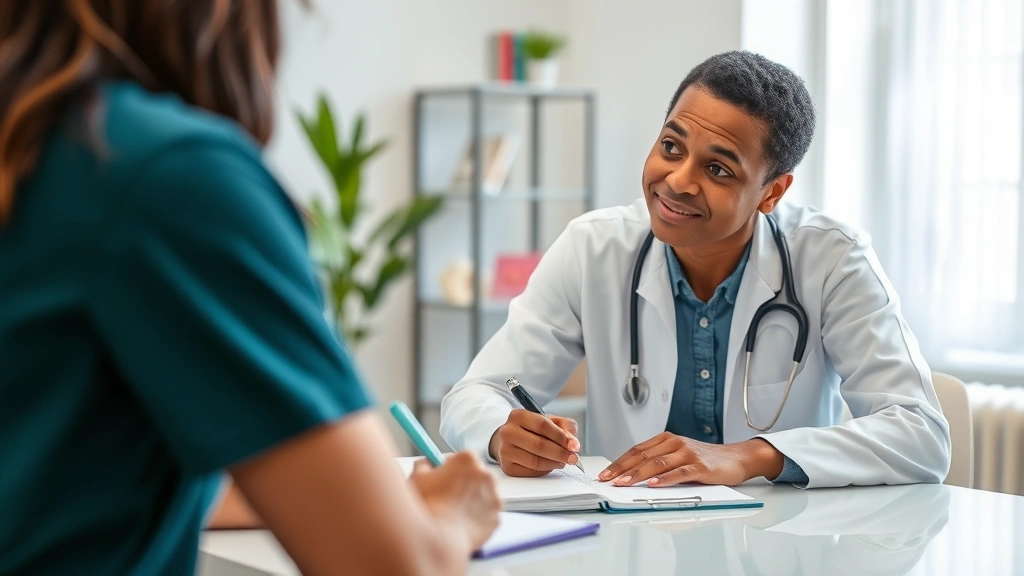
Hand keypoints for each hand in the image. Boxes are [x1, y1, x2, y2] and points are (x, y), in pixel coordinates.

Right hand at [408, 451, 500, 550]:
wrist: (438, 539)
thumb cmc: (426, 506)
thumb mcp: (416, 478)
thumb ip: (423, 465)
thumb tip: (426, 464)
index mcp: (468, 460)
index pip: (460, 458)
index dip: (448, 468)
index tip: (442, 476)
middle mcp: (486, 476)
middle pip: (475, 475)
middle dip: (462, 483)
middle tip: (446, 496)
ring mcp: (494, 498)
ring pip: (482, 496)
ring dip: (471, 500)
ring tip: (452, 512)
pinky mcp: (496, 518)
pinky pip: (486, 515)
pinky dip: (476, 518)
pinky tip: (460, 523)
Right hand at [488, 409, 580, 476]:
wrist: (509, 440)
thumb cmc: (531, 430)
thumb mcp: (548, 421)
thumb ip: (564, 426)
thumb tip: (572, 442)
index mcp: (518, 416)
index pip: (542, 425)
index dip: (561, 436)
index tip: (574, 445)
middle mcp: (507, 432)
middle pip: (539, 445)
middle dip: (560, 453)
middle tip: (573, 458)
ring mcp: (505, 451)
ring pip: (535, 461)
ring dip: (554, 463)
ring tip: (563, 461)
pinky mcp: (507, 467)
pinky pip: (531, 472)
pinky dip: (545, 470)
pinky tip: (550, 465)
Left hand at [598, 434, 783, 486]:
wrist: (736, 458)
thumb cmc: (704, 460)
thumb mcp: (678, 456)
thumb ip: (658, 461)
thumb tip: (630, 476)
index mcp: (665, 439)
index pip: (636, 451)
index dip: (618, 462)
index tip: (604, 474)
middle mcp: (674, 443)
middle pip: (642, 456)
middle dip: (622, 469)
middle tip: (607, 480)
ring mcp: (687, 453)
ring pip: (657, 464)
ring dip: (637, 475)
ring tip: (623, 484)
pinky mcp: (700, 466)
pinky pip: (679, 473)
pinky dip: (664, 479)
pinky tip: (653, 485)